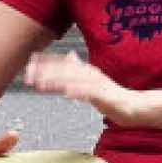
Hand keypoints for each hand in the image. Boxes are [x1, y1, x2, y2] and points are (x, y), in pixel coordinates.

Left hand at [24, 51, 138, 124]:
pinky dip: (78, 92)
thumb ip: (79, 69)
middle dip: (45, 71)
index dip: (46, 62)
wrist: (133, 107)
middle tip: (28, 74)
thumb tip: (69, 55)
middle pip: (64, 70)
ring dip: (56, 81)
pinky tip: (67, 93)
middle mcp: (89, 74)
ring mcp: (97, 84)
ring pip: (73, 80)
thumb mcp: (91, 80)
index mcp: (85, 70)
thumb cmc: (110, 95)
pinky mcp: (105, 95)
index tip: (29, 62)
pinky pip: (90, 93)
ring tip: (41, 83)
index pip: (62, 63)